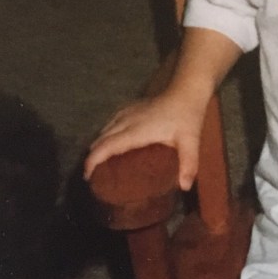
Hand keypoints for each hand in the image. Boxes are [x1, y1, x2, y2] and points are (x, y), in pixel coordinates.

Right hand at [83, 92, 201, 190]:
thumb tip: (184, 187)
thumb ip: (188, 164)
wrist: (186, 91)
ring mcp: (126, 113)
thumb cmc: (187, 116)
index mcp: (136, 131)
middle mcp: (126, 121)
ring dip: (98, 146)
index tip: (87, 176)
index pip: (106, 146)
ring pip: (104, 130)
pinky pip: (110, 123)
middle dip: (92, 157)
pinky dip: (105, 136)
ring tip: (99, 163)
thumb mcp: (190, 141)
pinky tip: (110, 143)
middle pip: (100, 140)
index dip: (93, 161)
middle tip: (93, 175)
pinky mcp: (130, 108)